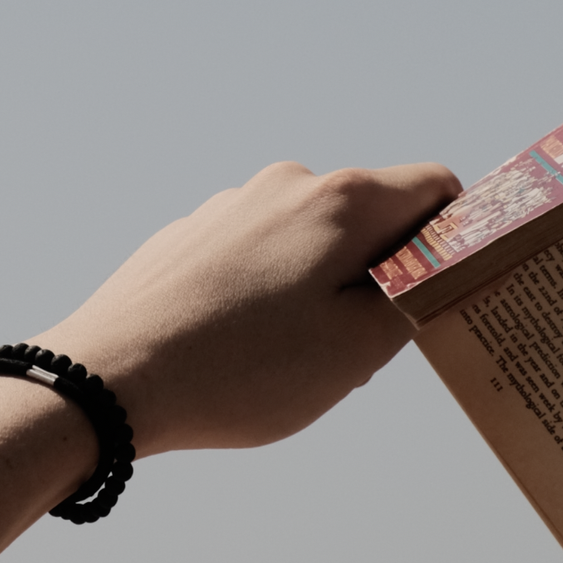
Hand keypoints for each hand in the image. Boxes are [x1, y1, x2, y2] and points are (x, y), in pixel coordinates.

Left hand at [33, 161, 460, 455]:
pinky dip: (269, 295)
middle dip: (381, 277)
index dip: (455, 238)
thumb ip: (413, 300)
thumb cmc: (240, 370)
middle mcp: (287, 185)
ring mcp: (231, 206)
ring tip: (287, 362)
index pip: (435, 188)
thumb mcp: (356, 352)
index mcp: (341, 200)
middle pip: (371, 217)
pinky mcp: (189, 236)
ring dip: (322, 291)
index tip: (446, 293)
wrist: (108, 377)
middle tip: (358, 353)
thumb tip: (431, 269)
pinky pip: (257, 257)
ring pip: (311, 242)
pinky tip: (239, 352)